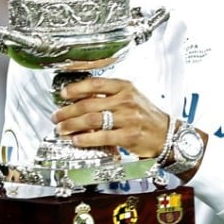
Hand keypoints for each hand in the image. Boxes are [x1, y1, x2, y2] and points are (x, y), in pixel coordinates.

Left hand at [52, 77, 168, 158]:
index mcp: (126, 87)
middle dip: (67, 111)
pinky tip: (76, 139)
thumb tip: (80, 99)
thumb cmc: (147, 116)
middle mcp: (127, 100)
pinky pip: (101, 136)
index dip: (75, 88)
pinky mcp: (129, 136)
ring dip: (71, 125)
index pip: (96, 84)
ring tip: (61, 129)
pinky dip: (85, 138)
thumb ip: (109, 96)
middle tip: (56, 117)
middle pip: (88, 104)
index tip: (63, 94)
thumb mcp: (132, 98)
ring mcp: (128, 118)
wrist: (167, 134)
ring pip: (92, 120)